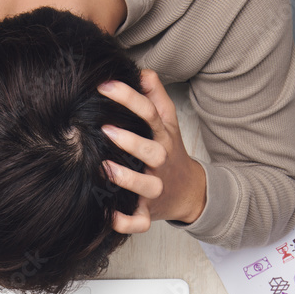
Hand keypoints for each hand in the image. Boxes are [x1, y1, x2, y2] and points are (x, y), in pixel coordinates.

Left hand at [97, 70, 205, 233]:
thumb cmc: (171, 153)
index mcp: (162, 138)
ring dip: (127, 179)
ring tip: (105, 168)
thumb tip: (143, 71)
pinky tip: (110, 215)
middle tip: (106, 129)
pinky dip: (126, 222)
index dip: (128, 98)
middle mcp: (159, 164)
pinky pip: (139, 222)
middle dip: (131, 141)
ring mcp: (155, 189)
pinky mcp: (149, 212)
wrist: (190, 192)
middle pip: (151, 151)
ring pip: (146, 187)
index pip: (149, 114)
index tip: (104, 86)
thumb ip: (156, 97)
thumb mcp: (168, 124)